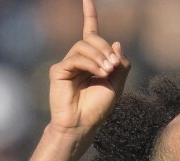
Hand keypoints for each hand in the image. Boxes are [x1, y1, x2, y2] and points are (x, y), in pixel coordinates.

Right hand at [48, 0, 130, 138]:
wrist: (82, 126)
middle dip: (105, 48)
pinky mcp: (58, 71)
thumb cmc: (98, 108)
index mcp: (91, 61)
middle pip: (92, 38)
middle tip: (113, 65)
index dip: (89, 15)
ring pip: (84, 45)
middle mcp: (78, 60)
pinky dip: (91, 63)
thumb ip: (120, 65)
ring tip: (107, 71)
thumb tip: (117, 43)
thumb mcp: (117, 85)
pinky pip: (76, 58)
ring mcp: (67, 64)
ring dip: (100, 55)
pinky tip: (99, 73)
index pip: (90, 32)